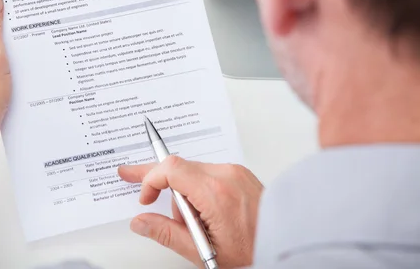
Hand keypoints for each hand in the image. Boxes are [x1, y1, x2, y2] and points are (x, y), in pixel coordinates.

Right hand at [118, 156, 262, 268]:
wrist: (285, 248)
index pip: (171, 169)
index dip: (150, 180)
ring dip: (184, 193)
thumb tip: (141, 222)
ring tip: (195, 222)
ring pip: (193, 172)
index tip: (144, 197)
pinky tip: (204, 213)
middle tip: (134, 178)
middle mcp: (227, 175)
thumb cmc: (253, 252)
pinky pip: (209, 174)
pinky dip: (199, 190)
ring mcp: (236, 172)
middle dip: (160, 183)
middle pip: (179, 167)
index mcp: (216, 193)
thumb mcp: (203, 251)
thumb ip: (167, 233)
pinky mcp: (240, 174)